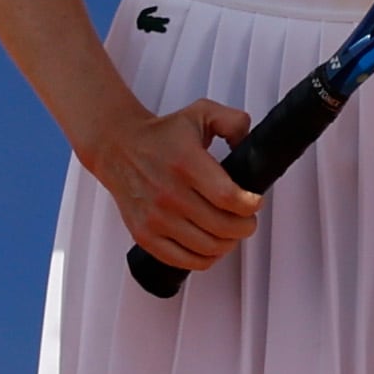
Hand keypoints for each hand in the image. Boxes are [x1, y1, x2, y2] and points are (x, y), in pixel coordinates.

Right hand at [90, 98, 263, 272]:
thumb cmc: (161, 135)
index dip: (249, 205)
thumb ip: (234, 122)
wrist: (118, 147)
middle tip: (248, 220)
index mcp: (186, 163)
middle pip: (221, 226)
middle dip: (245, 226)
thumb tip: (248, 144)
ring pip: (207, 247)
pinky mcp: (144, 235)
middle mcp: (169, 193)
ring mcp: (155, 218)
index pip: (227, 197)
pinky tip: (210, 246)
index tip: (255, 202)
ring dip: (228, 243)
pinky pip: (183, 260)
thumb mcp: (202, 113)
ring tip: (231, 232)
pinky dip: (204, 259)